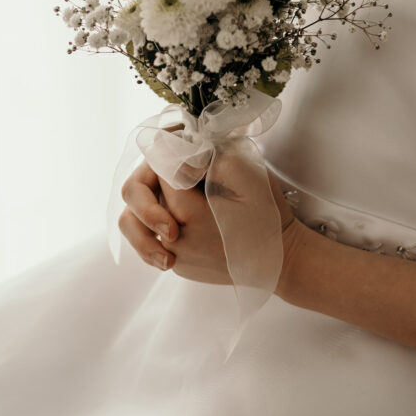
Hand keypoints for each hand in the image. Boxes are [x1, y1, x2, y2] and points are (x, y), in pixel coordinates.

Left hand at [118, 154, 302, 287]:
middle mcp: (173, 240)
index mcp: (188, 214)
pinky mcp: (178, 266)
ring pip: (133, 223)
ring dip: (146, 202)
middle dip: (156, 174)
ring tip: (169, 192)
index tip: (193, 148)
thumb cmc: (268, 214)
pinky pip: (149, 241)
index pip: (160, 168)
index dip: (173, 150)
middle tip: (182, 168)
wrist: (283, 260)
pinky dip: (155, 222)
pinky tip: (180, 213)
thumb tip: (179, 152)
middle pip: (139, 194)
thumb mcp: (248, 175)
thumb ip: (209, 157)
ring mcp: (174, 257)